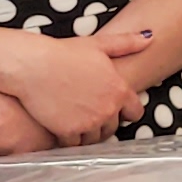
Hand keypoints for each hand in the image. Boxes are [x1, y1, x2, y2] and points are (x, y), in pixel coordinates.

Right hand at [4, 26, 157, 144]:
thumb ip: (126, 43)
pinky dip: (70, 140)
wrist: (32, 65)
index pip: (135, 112)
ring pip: (95, 138)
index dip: (126, 112)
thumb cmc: (62, 53)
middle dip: (104, 123)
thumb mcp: (98, 44)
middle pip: (113, 127)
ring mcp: (89, 122)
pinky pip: (75, 144)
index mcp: (119, 89)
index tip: (116, 111)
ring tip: (76, 123)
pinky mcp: (69, 131)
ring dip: (88, 134)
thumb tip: (150, 36)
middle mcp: (108, 108)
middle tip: (89, 115)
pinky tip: (62, 130)